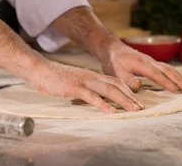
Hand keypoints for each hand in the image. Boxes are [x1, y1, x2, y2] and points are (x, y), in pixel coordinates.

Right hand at [28, 58, 145, 113]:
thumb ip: (87, 88)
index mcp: (92, 75)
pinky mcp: (74, 87)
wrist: (40, 70)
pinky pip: (91, 96)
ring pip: (108, 90)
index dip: (128, 90)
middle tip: (141, 106)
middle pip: (116, 85)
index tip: (137, 100)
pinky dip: (103, 104)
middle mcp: (91, 76)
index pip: (115, 81)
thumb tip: (96, 97)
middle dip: (130, 96)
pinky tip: (111, 111)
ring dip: (122, 100)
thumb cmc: (56, 78)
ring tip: (132, 109)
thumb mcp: (76, 82)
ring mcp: (83, 81)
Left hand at [96, 38, 181, 93]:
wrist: (112, 48)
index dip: (165, 82)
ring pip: (169, 68)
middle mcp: (149, 60)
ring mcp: (152, 61)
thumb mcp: (116, 72)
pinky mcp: (152, 62)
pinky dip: (175, 74)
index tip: (175, 90)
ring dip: (180, 77)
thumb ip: (127, 79)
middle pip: (167, 70)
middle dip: (179, 80)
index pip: (155, 74)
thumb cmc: (113, 62)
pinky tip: (180, 80)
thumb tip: (139, 86)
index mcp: (140, 63)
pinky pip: (166, 68)